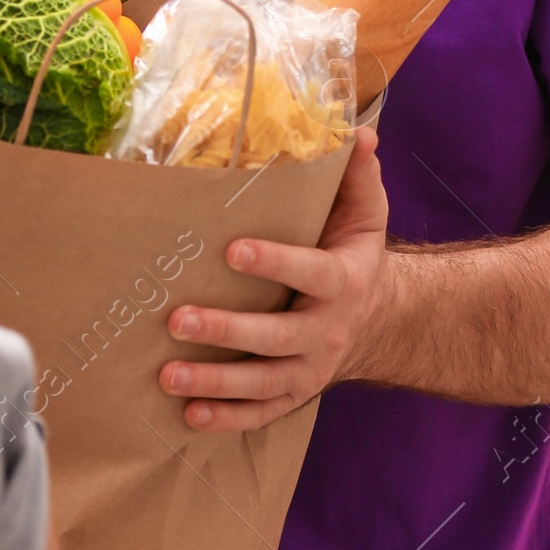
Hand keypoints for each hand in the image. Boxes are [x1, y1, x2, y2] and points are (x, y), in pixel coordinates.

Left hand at [158, 125, 389, 432]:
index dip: (274, 262)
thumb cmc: (356, 255)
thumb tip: (359, 131)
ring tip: (167, 375)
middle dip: (226, 331)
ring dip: (215, 382)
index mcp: (342, 282)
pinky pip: (261, 413)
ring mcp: (310, 370)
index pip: (310, 273)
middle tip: (176, 318)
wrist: (381, 321)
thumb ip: (358, 174)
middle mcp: (326, 332)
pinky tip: (188, 415)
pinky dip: (227, 419)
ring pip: (262, 382)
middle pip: (275, 338)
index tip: (231, 250)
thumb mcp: (366, 213)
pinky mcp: (295, 394)